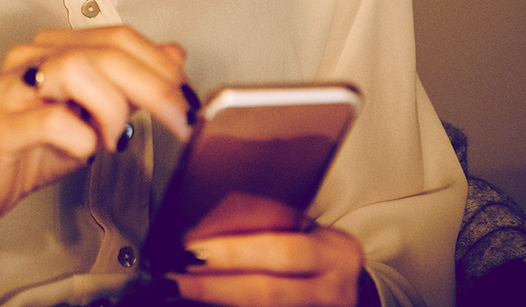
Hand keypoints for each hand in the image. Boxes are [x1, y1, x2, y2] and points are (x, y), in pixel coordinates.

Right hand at [0, 26, 192, 231]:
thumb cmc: (28, 150)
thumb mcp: (90, 115)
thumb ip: (128, 84)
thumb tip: (174, 55)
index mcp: (52, 49)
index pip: (118, 37)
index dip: (161, 66)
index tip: (188, 100)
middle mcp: (29, 58)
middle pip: (106, 51)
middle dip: (156, 87)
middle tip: (182, 121)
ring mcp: (10, 89)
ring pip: (78, 71)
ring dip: (113, 109)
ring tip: (114, 140)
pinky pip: (52, 121)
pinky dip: (81, 140)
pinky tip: (83, 153)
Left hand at [172, 225, 368, 306]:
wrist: (353, 290)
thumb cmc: (315, 251)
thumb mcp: (304, 230)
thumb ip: (264, 226)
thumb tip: (200, 233)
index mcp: (333, 252)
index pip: (280, 251)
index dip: (233, 252)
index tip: (191, 247)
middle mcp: (332, 291)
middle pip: (267, 293)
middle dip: (214, 286)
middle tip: (172, 279)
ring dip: (215, 302)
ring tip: (178, 292)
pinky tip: (198, 303)